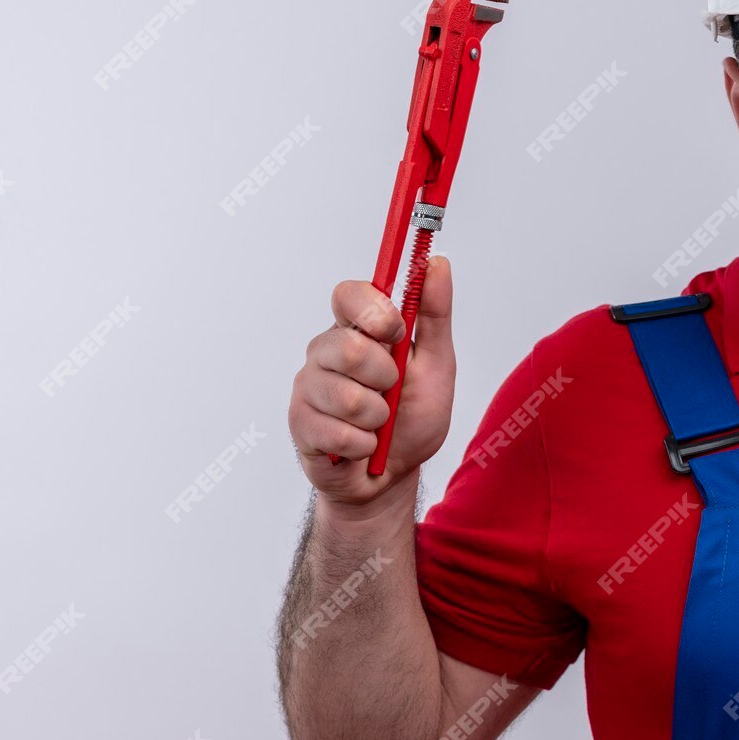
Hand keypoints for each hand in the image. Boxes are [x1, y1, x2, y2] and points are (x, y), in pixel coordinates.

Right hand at [289, 254, 457, 508]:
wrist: (393, 476)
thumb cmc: (412, 418)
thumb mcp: (438, 364)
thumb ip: (435, 315)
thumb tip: (437, 263)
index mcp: (358, 329)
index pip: (348, 294)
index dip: (373, 310)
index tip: (397, 331)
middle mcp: (326, 351)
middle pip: (349, 347)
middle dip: (386, 377)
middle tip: (391, 390)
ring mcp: (309, 387)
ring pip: (347, 396)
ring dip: (379, 418)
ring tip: (379, 423)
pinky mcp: (300, 424)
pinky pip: (339, 432)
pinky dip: (365, 445)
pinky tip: (362, 445)